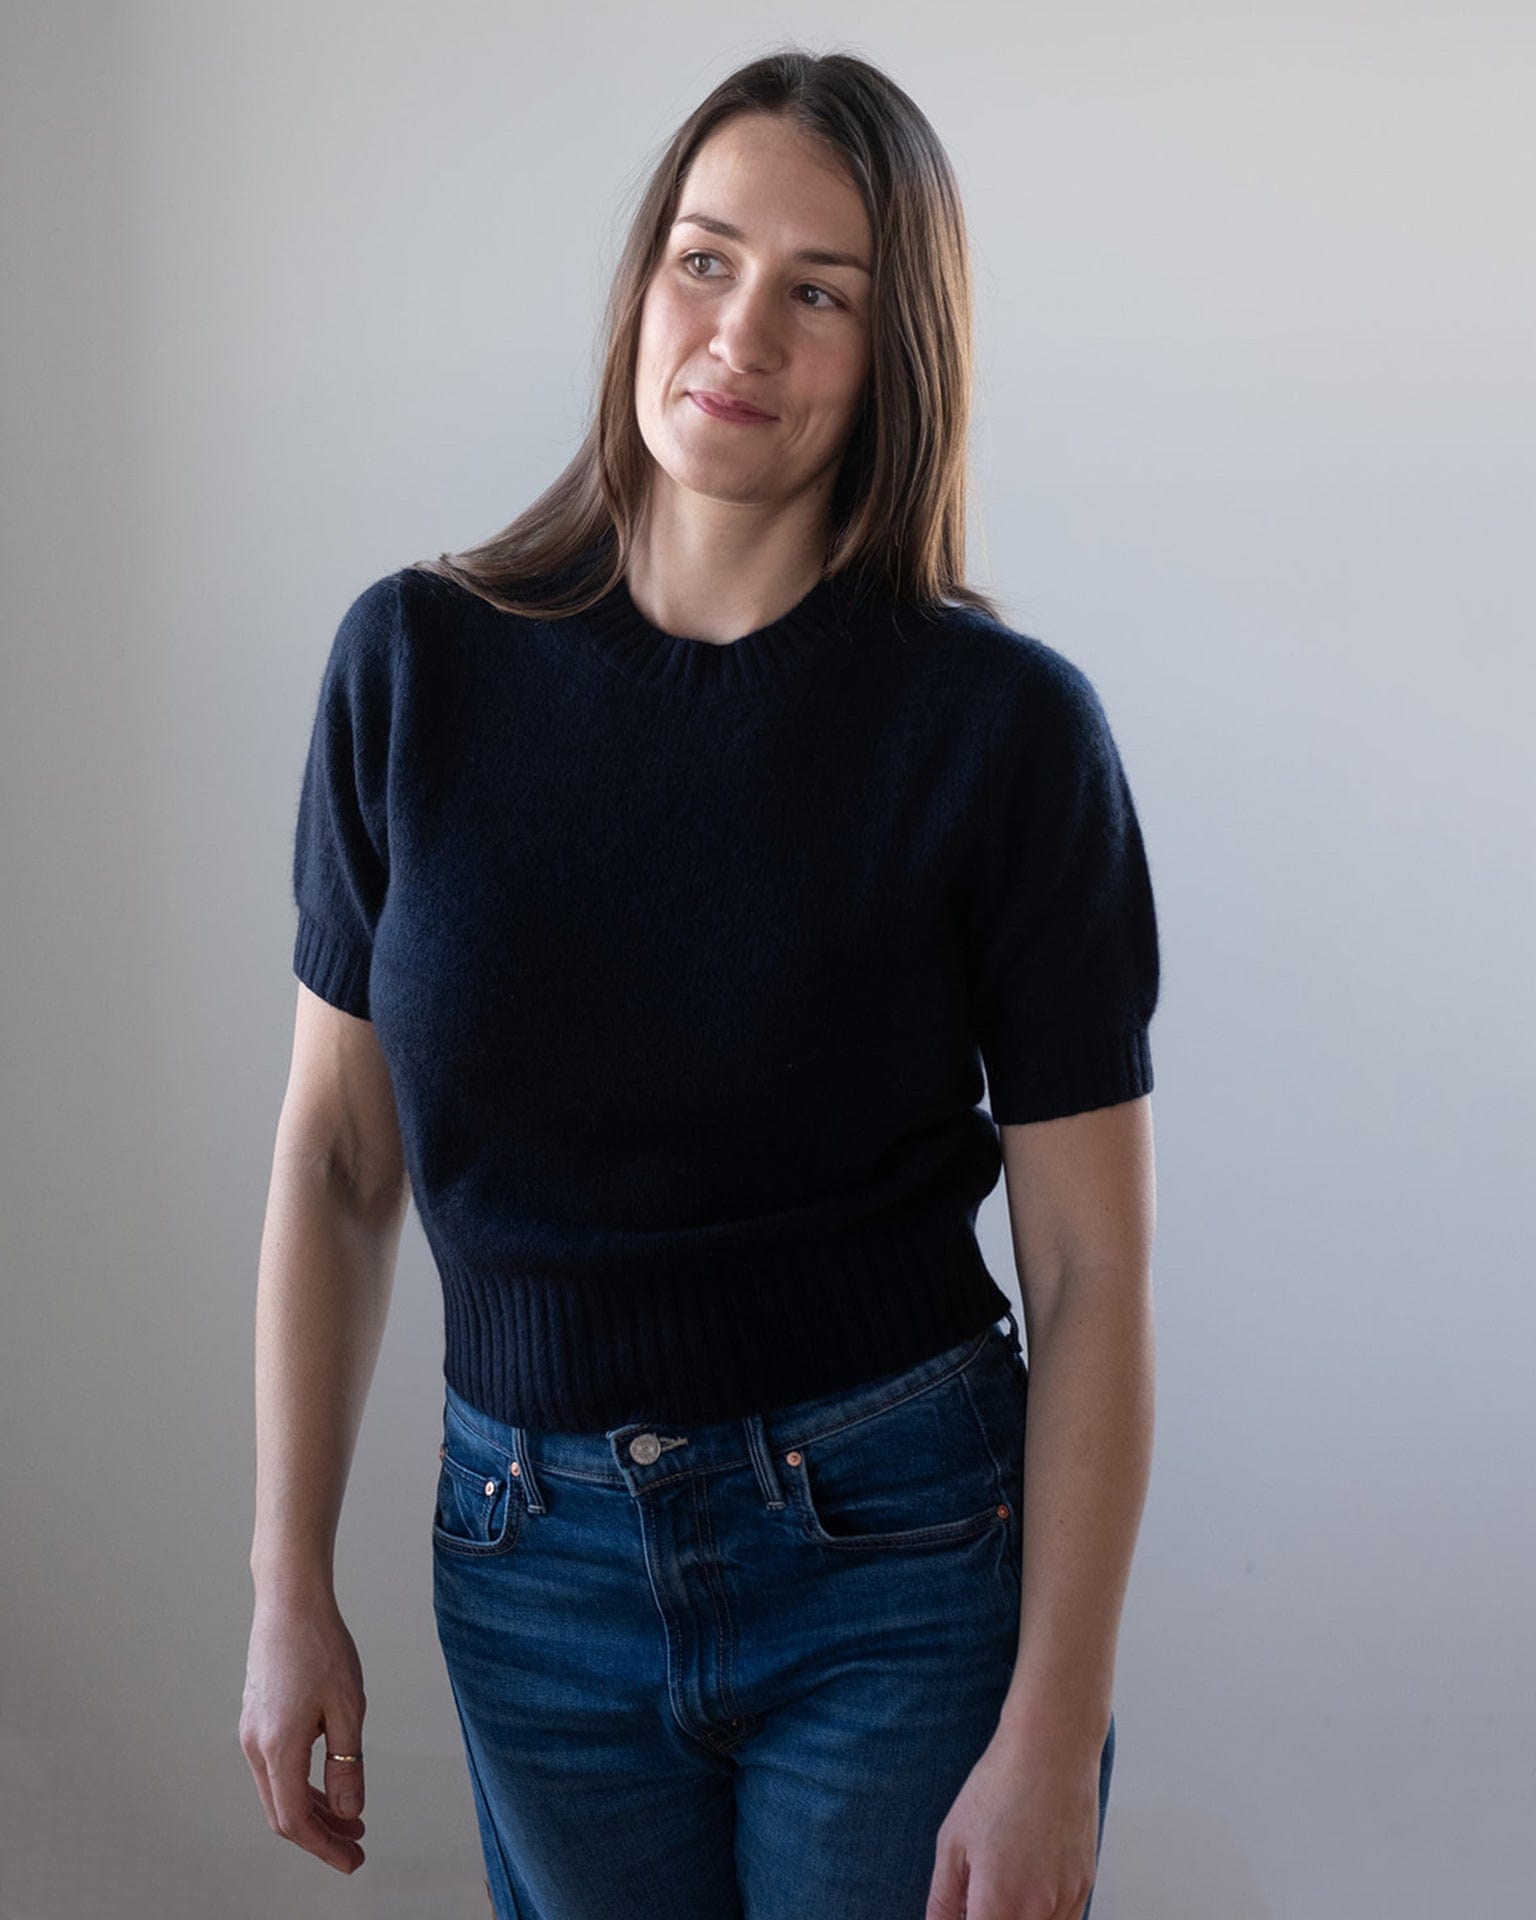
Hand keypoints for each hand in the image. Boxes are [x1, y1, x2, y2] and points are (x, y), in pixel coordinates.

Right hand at [240, 1590, 368, 1873]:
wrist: (290, 1602)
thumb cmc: (322, 1646)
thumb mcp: (347, 1707)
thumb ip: (347, 1763)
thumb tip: (350, 1811)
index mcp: (277, 1747)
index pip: (296, 1820)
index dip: (324, 1847)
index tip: (354, 1861)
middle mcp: (255, 1746)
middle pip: (283, 1812)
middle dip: (321, 1835)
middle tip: (357, 1847)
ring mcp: (252, 1732)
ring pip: (279, 1791)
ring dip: (313, 1810)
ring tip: (352, 1820)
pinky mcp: (257, 1719)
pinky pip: (277, 1768)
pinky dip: (302, 1784)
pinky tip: (330, 1784)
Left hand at [925, 1716, 1100, 1919]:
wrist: (1051, 1748)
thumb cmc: (1000, 1785)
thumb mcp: (952, 1840)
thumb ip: (943, 1900)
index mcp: (998, 1902)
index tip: (963, 1910)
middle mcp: (1037, 1910)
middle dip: (990, 1918)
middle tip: (977, 1898)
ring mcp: (1067, 1900)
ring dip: (1017, 1918)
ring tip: (1003, 1886)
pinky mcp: (1086, 1885)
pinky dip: (1044, 1917)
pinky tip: (1029, 1885)